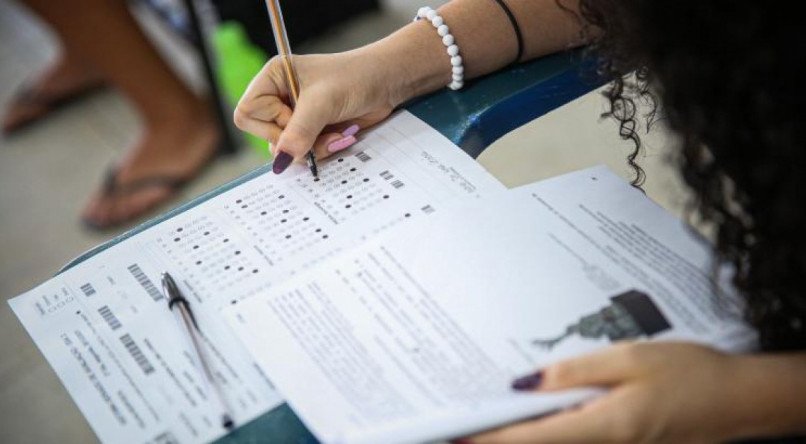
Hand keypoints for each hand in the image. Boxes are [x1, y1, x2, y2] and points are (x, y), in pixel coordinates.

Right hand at [234, 50, 394, 171]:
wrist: (387, 83)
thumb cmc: (356, 78)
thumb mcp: (324, 101)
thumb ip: (300, 131)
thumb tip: (281, 160)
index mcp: (273, 78)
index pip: (247, 113)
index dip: (270, 123)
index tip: (295, 119)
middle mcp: (280, 97)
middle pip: (265, 136)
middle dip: (295, 140)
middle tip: (319, 129)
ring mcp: (296, 116)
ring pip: (286, 149)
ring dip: (313, 148)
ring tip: (336, 133)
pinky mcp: (313, 131)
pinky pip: (305, 153)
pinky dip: (323, 150)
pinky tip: (341, 136)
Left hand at [470, 342, 742, 443]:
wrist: (738, 400)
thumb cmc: (692, 374)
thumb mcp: (630, 358)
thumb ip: (575, 371)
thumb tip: (526, 383)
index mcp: (605, 428)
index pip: (530, 440)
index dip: (488, 438)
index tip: (454, 432)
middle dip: (497, 434)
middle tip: (460, 419)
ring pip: (553, 443)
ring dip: (520, 431)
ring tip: (486, 410)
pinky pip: (573, 437)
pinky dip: (547, 427)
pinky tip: (534, 409)